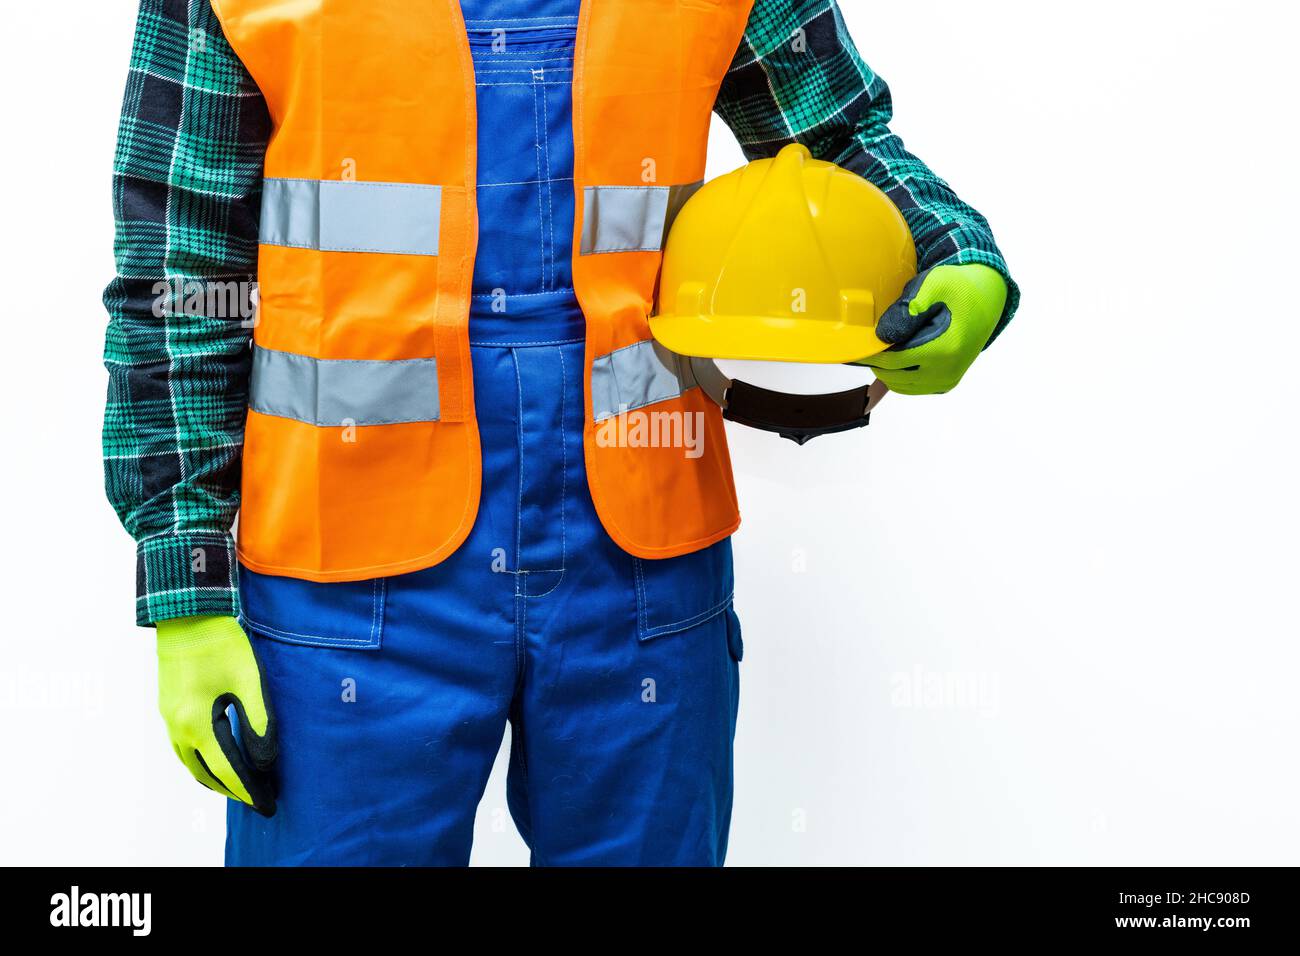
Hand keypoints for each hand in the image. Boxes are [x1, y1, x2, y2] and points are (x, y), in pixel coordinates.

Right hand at [156, 615, 276, 815]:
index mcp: (198, 723)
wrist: (187, 616)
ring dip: (214, 779)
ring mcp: (169, 719)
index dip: (250, 790)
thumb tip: (266, 761)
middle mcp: (178, 727)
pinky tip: (215, 760)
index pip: (228, 770)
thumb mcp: (249, 681)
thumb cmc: (222, 645)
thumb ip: (259, 722)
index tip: (268, 805)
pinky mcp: (168, 709)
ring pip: (190, 764)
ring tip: (240, 786)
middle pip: (206, 774)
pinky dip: (200, 763)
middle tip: (259, 799)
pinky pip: (182, 749)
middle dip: (234, 790)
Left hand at [859, 264, 1007, 394]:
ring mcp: (947, 380)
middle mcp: (947, 371)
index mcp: (944, 349)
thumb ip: (906, 310)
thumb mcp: (932, 286)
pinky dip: (898, 376)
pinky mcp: (946, 383)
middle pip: (893, 375)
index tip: (854, 347)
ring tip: (882, 347)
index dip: (869, 354)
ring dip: (887, 369)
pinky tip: (893, 359)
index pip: (892, 360)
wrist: (987, 297)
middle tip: (866, 344)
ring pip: (900, 385)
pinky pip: (912, 387)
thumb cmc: (959, 288)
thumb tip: (881, 336)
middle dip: (877, 361)